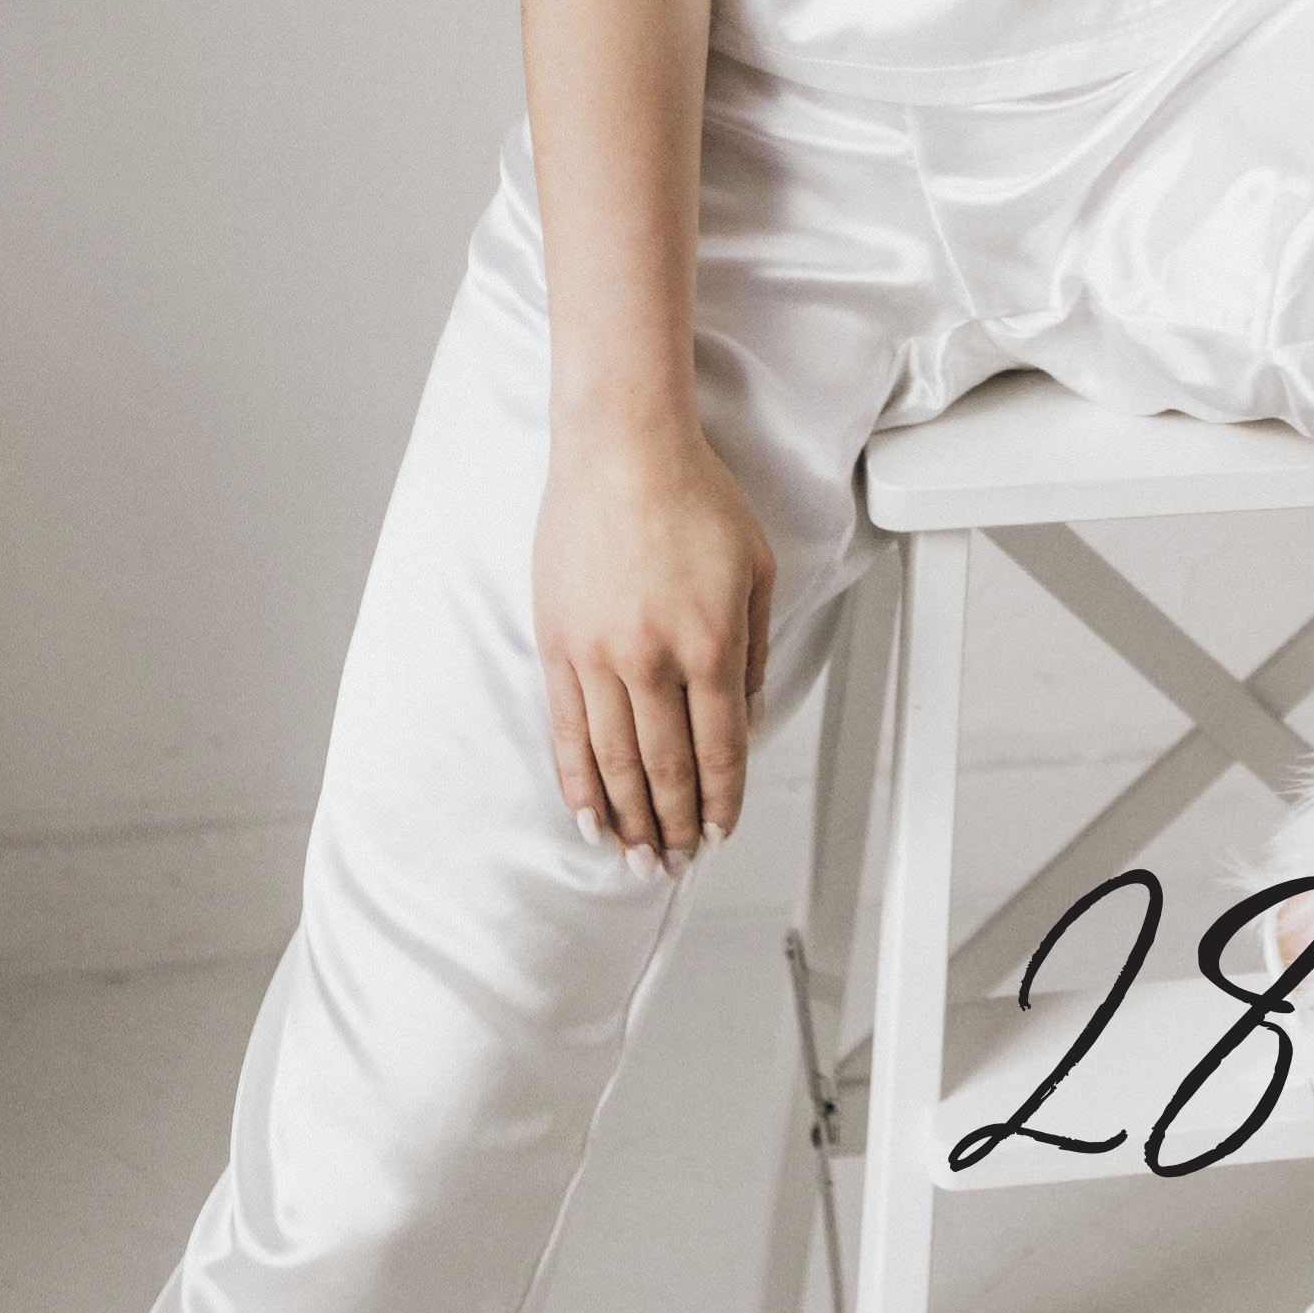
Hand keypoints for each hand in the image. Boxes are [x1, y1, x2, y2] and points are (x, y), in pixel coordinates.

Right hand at [533, 418, 775, 876]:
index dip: (721, 800)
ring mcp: (598, 657)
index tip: (720, 831)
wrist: (622, 447)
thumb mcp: (756, 568)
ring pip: (614, 764)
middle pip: (666, 769)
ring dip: (628, 822)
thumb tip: (745, 715)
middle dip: (674, 826)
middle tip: (675, 864)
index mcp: (711, 643)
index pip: (719, 749)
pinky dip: (579, 785)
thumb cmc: (697, 495)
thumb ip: (754, 648)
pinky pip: (567, 733)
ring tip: (636, 861)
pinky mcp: (557, 646)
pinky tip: (591, 819)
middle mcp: (653, 661)